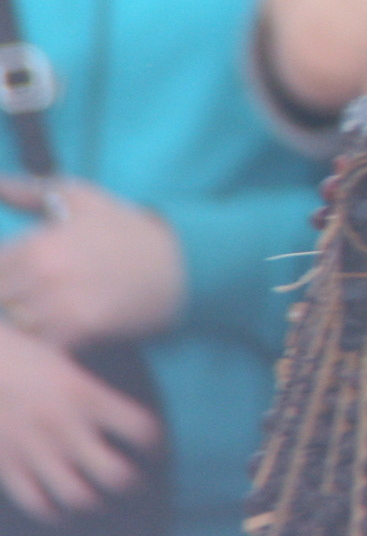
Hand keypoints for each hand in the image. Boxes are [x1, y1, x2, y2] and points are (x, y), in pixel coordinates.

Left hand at [0, 179, 183, 349]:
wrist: (181, 265)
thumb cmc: (127, 230)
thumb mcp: (83, 199)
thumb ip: (31, 190)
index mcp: (36, 245)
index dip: (0, 272)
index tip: (13, 276)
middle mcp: (43, 278)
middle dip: (6, 297)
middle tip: (23, 294)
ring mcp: (60, 308)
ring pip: (12, 325)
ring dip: (17, 322)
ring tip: (33, 312)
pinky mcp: (79, 334)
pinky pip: (38, 345)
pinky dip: (39, 341)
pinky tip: (51, 331)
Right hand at [0, 321, 158, 521]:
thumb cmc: (21, 355)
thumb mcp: (67, 359)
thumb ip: (92, 388)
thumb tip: (118, 407)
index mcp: (87, 395)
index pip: (141, 429)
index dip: (154, 443)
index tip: (153, 449)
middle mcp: (66, 427)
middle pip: (116, 474)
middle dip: (131, 482)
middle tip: (132, 481)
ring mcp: (36, 450)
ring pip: (78, 497)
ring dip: (94, 501)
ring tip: (98, 499)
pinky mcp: (7, 465)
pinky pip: (36, 503)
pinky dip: (52, 511)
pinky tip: (59, 508)